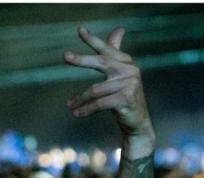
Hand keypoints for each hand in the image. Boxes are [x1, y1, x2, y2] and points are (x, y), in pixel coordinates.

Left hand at [64, 26, 153, 157]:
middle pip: (101, 62)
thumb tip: (119, 30)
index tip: (80, 30)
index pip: (107, 49)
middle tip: (66, 55)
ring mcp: (130, 84)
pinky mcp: (126, 99)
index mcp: (126, 62)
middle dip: (82, 59)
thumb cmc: (124, 97)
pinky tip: (77, 113)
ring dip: (80, 99)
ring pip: (96, 90)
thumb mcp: (119, 75)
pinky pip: (99, 103)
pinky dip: (86, 109)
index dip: (93, 40)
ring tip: (70, 105)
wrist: (137, 122)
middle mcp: (130, 70)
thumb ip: (115, 54)